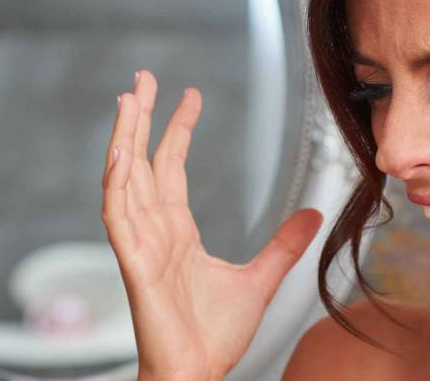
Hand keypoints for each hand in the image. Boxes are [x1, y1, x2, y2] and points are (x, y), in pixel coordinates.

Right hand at [101, 70, 323, 380]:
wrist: (197, 374)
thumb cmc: (214, 337)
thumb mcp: (261, 279)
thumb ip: (283, 246)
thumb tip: (312, 215)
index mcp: (176, 231)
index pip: (171, 168)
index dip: (176, 131)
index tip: (189, 97)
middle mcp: (154, 231)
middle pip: (142, 162)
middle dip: (141, 118)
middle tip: (141, 77)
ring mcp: (140, 246)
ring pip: (125, 180)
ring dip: (123, 138)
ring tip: (126, 100)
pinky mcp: (134, 264)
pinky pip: (119, 217)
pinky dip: (116, 184)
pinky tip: (120, 153)